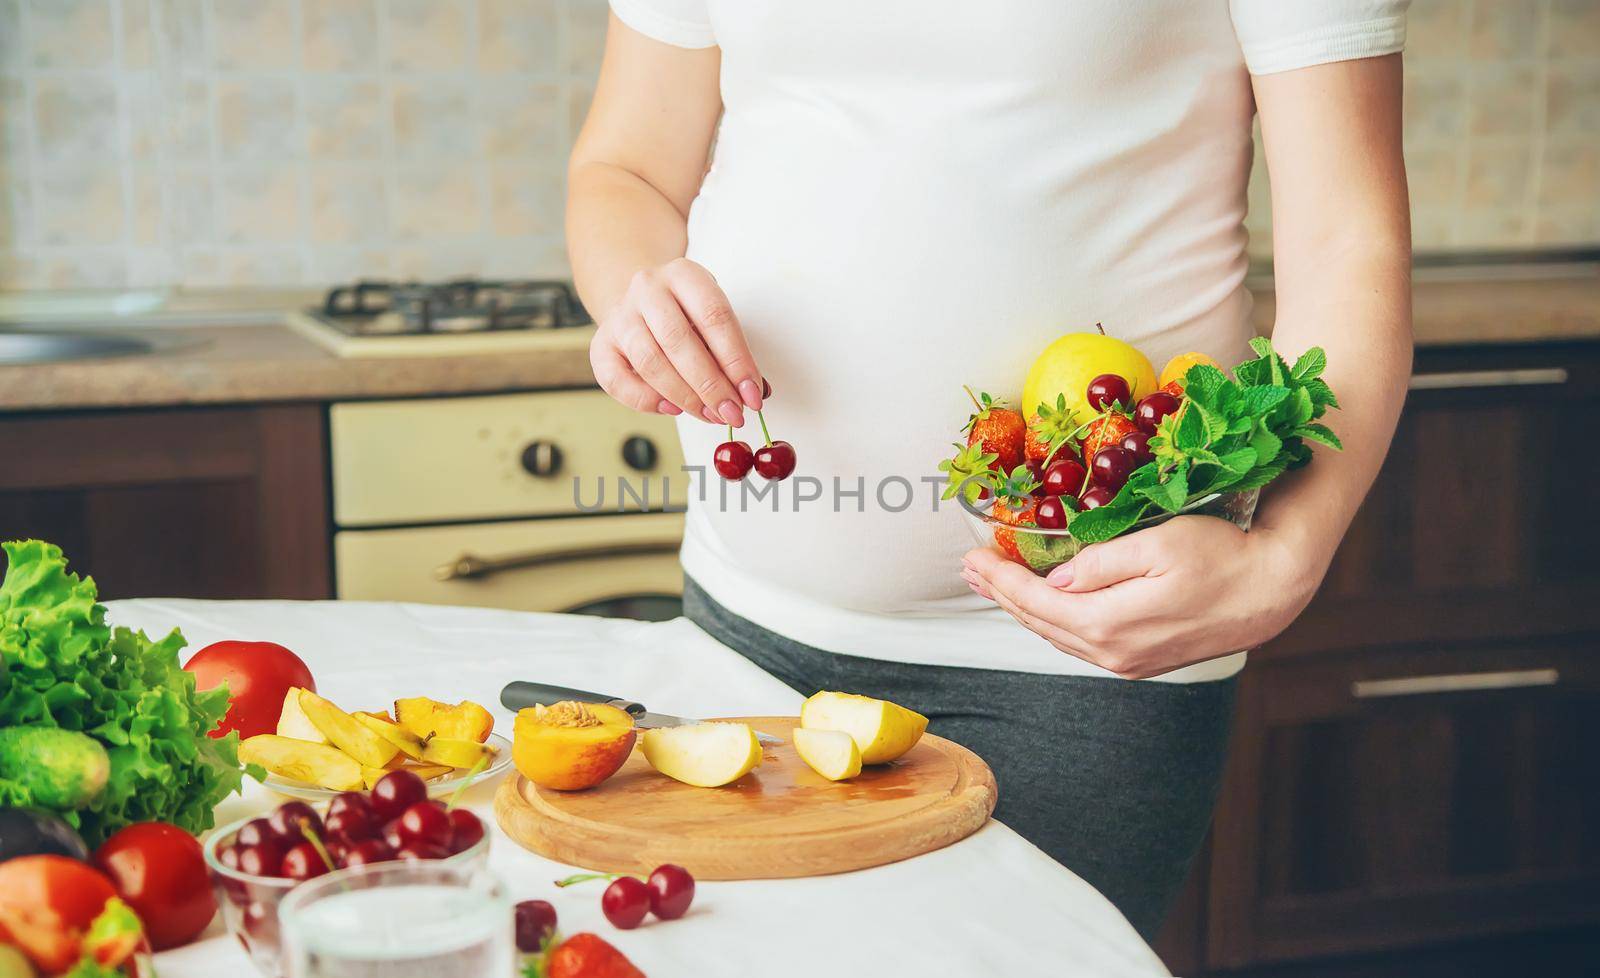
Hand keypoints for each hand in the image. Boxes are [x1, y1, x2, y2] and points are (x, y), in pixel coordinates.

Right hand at [590, 258, 765, 425]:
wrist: (640, 303)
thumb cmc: (685, 315)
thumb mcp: (713, 319)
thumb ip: (733, 354)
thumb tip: (756, 393)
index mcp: (683, 274)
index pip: (714, 316)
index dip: (737, 360)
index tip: (753, 394)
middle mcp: (647, 289)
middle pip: (679, 340)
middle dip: (711, 384)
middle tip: (732, 412)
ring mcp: (620, 316)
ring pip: (650, 361)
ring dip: (684, 396)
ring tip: (709, 414)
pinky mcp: (601, 344)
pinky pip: (617, 380)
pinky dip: (646, 400)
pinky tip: (672, 409)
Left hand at [961, 517, 1320, 678]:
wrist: (1270, 592)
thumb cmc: (1220, 556)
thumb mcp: (1157, 543)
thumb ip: (1100, 563)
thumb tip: (1056, 580)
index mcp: (1109, 624)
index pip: (1036, 601)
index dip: (1000, 579)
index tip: (973, 557)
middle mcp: (1112, 652)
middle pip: (1039, 623)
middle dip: (1001, 594)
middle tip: (970, 568)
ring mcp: (1126, 662)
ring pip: (1057, 635)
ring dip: (1022, 609)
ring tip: (994, 584)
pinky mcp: (1139, 661)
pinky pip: (1079, 641)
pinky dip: (1051, 620)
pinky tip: (1040, 604)